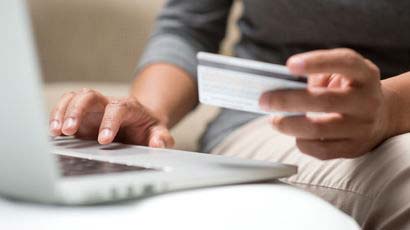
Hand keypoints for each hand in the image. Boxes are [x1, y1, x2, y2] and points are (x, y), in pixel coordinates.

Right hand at [49, 88, 173, 147]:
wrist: (139, 122)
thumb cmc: (147, 128)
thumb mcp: (158, 132)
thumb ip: (161, 138)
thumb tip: (158, 144)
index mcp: (128, 107)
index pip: (117, 108)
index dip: (109, 122)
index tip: (104, 140)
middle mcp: (107, 104)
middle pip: (89, 95)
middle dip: (77, 110)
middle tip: (69, 130)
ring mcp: (92, 109)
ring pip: (74, 98)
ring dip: (62, 112)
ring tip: (56, 132)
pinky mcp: (81, 116)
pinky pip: (65, 108)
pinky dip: (56, 117)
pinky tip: (53, 133)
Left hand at [259, 48, 394, 159]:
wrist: (381, 116)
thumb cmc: (348, 90)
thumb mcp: (341, 73)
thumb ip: (316, 74)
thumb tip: (279, 87)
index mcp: (364, 75)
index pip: (344, 62)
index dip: (316, 62)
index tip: (289, 65)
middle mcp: (367, 101)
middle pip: (325, 101)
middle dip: (288, 101)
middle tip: (264, 101)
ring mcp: (362, 127)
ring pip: (319, 129)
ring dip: (288, 125)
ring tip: (274, 120)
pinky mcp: (354, 148)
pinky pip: (321, 150)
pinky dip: (301, 142)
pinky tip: (294, 134)